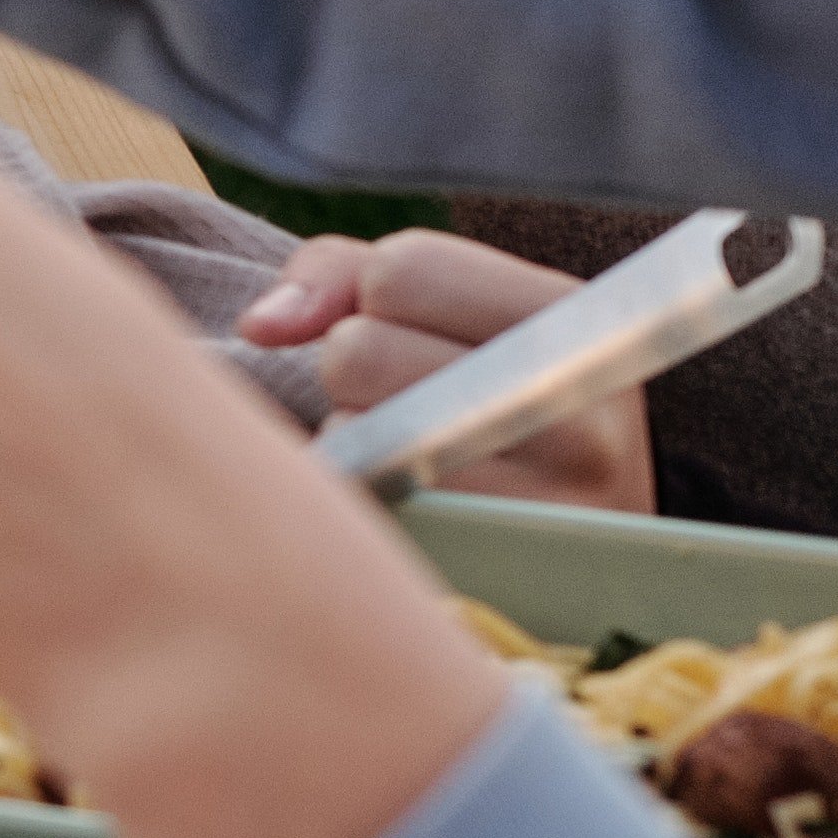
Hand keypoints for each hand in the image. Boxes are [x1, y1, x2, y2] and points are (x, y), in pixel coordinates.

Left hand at [234, 227, 653, 513]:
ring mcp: (547, 496)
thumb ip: (342, 275)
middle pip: (359, 350)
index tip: (402, 333)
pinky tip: (404, 512)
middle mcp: (576, 404)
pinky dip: (354, 503)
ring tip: (412, 460)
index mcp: (573, 318)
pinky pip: (356, 510)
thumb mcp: (439, 315)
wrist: (572, 554)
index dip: (367, 299)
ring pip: (350, 430)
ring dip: (349, 442)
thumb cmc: (477, 406)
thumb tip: (262, 324)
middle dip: (349, 373)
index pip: (403, 269)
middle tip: (403, 409)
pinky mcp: (491, 568)